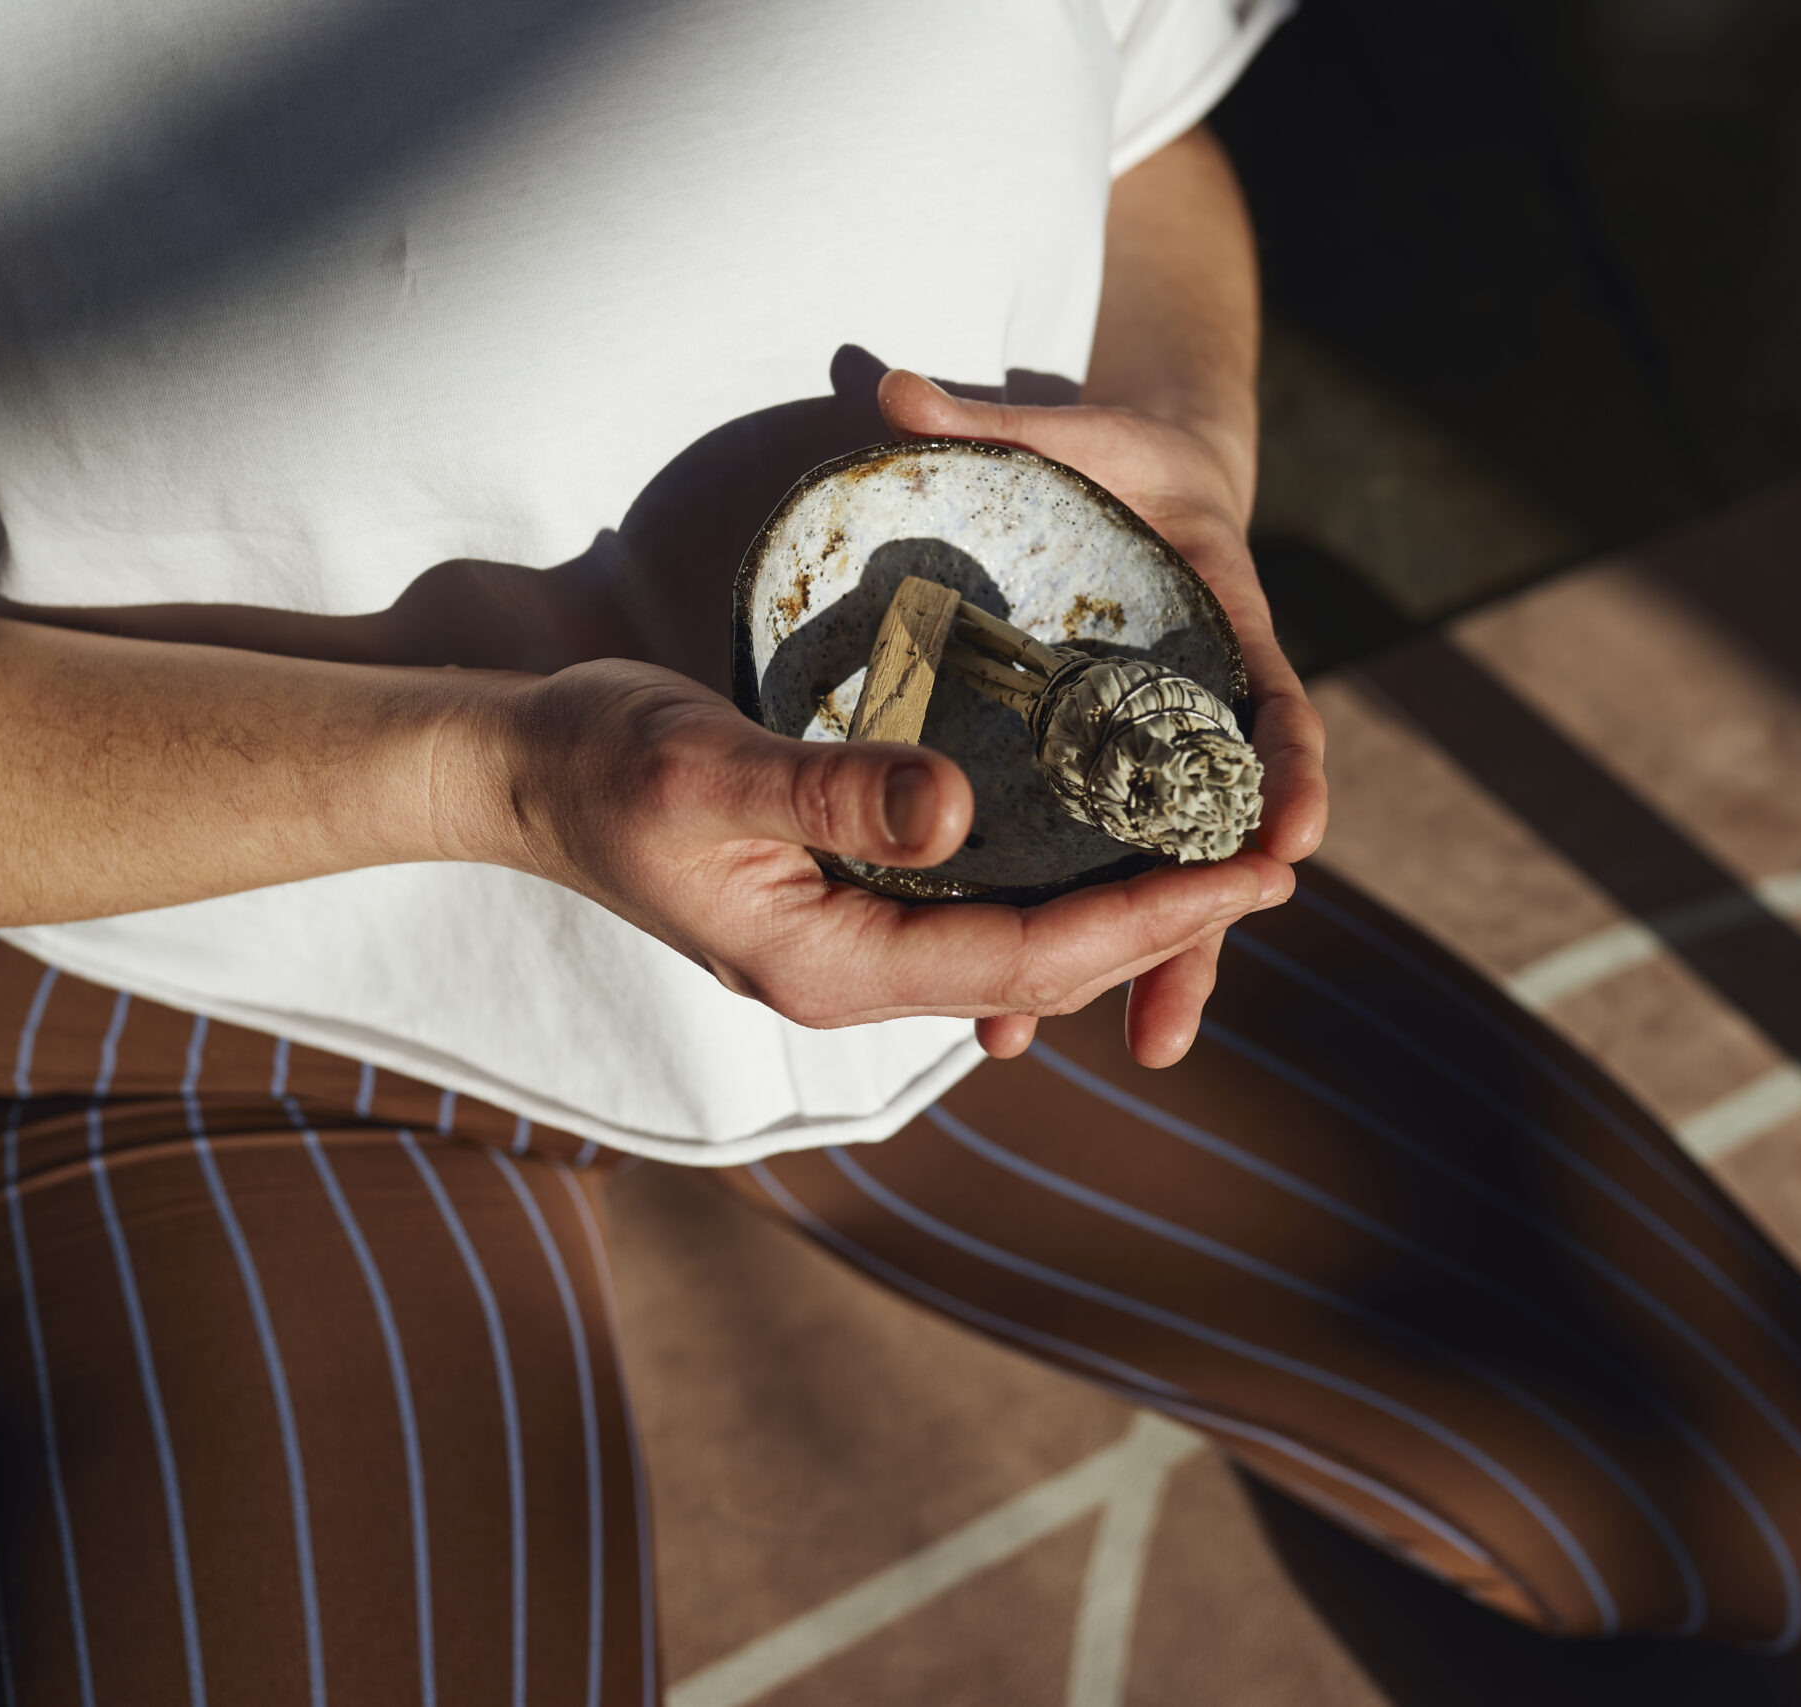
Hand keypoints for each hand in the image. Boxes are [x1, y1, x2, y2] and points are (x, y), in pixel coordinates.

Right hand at [494, 658, 1287, 1033]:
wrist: (524, 774)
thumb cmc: (604, 763)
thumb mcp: (712, 766)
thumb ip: (834, 790)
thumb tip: (956, 811)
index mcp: (828, 963)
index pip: (1025, 961)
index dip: (1147, 917)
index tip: (1252, 870)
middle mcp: (849, 976)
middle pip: (1040, 971)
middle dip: (1162, 921)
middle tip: (1276, 861)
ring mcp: (845, 947)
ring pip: (1015, 949)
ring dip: (1119, 909)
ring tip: (1219, 858)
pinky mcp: (841, 906)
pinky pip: (976, 915)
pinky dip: (1054, 884)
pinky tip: (1102, 841)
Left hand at [876, 368, 1328, 1063]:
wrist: (1146, 489)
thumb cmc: (1117, 462)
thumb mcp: (1067, 435)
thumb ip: (988, 420)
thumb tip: (890, 386)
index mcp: (1225, 633)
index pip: (1275, 709)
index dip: (1290, 771)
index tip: (1294, 833)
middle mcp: (1204, 715)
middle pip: (1221, 839)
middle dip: (1203, 932)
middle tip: (1170, 1024)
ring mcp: (1159, 761)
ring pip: (1169, 878)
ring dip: (1156, 963)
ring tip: (1137, 1050)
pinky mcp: (1110, 785)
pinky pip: (1102, 870)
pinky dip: (1079, 936)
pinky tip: (1027, 1010)